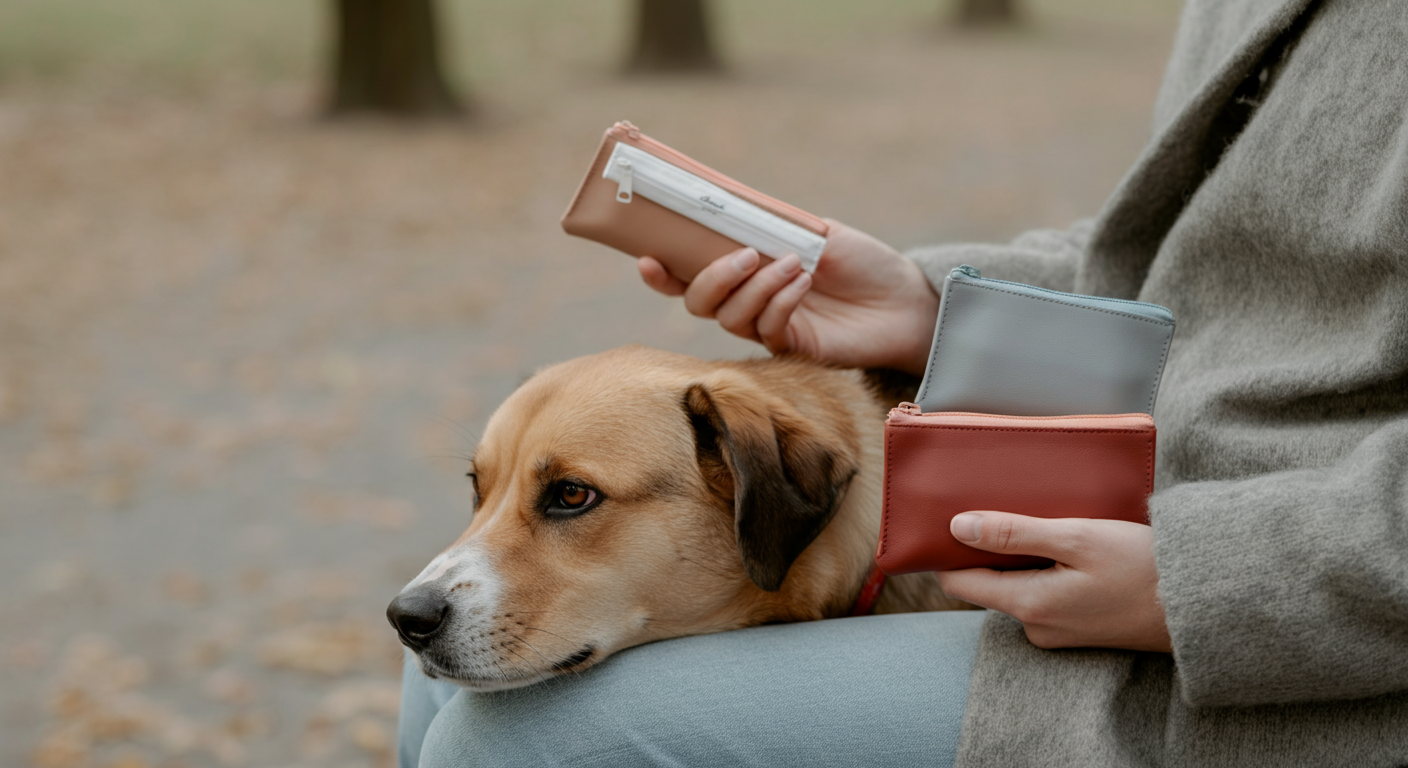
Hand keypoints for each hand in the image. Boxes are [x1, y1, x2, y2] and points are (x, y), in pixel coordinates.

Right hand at [637, 220, 938, 374]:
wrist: (906, 298)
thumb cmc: (862, 263)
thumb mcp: (813, 230)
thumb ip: (770, 223)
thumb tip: (728, 204)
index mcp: (746, 270)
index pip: (688, 273)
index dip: (660, 271)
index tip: (646, 256)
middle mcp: (749, 300)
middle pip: (697, 302)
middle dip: (710, 278)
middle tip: (744, 256)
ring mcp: (768, 327)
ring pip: (730, 316)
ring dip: (757, 286)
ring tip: (793, 264)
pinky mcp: (791, 349)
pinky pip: (766, 331)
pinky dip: (779, 303)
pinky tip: (803, 282)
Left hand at [936, 511, 1171, 652]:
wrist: (1201, 604)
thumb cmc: (1141, 567)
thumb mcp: (1076, 537)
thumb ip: (1014, 533)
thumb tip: (957, 527)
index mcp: (1028, 605)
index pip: (959, 582)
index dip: (949, 549)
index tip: (952, 516)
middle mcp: (1036, 627)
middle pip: (988, 583)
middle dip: (990, 548)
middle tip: (1003, 506)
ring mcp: (1057, 632)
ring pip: (1018, 586)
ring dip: (1023, 556)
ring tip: (1043, 521)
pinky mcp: (1078, 629)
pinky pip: (1045, 594)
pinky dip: (1048, 569)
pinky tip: (1068, 545)